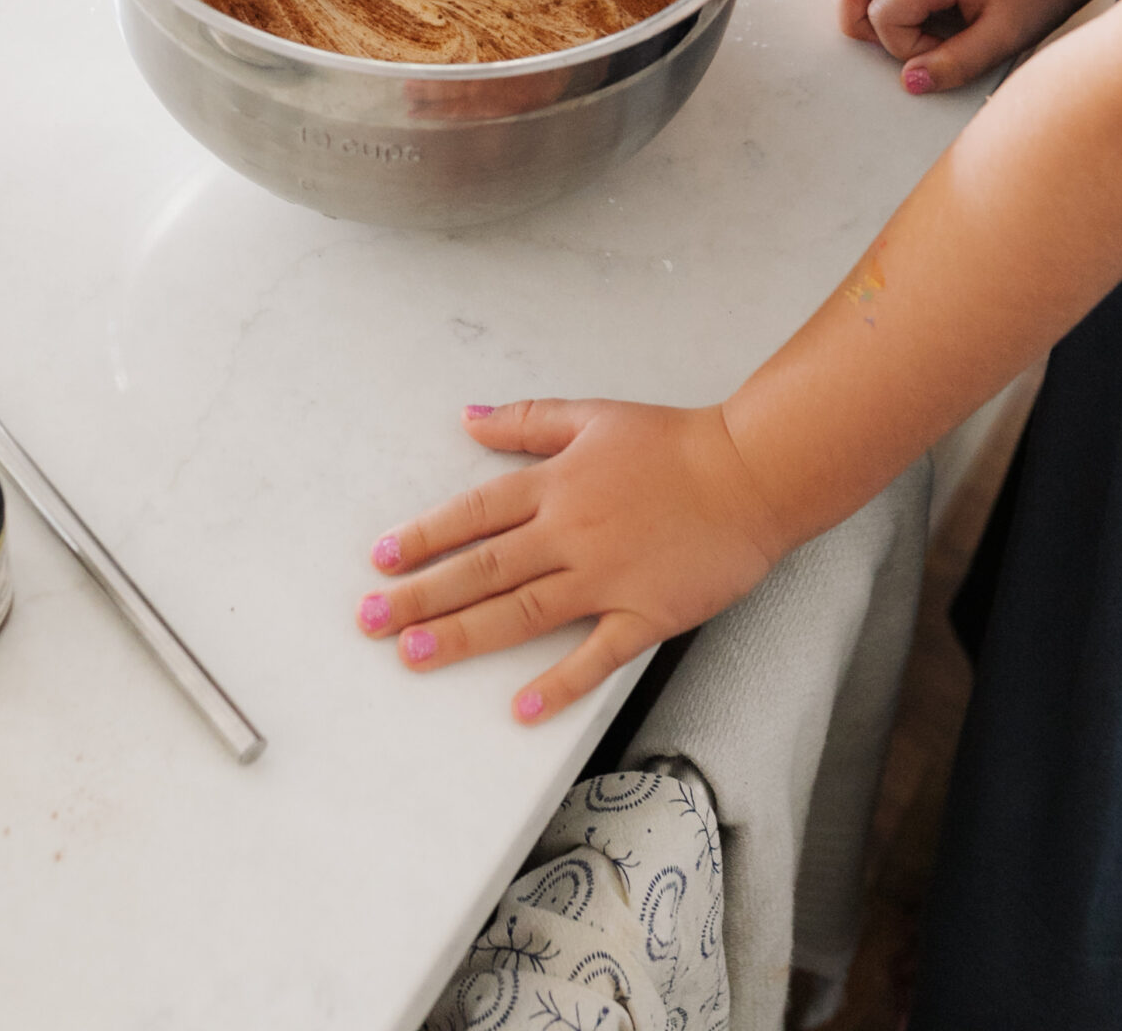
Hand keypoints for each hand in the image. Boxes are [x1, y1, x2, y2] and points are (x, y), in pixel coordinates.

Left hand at [356, 399, 784, 722]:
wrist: (750, 473)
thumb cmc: (674, 442)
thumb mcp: (593, 415)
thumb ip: (526, 420)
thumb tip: (466, 418)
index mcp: (557, 483)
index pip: (475, 513)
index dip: (425, 536)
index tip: (382, 560)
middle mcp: (571, 532)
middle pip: (483, 567)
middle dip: (422, 596)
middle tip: (371, 621)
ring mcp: (607, 578)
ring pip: (522, 611)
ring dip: (464, 635)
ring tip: (415, 655)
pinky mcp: (646, 614)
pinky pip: (596, 655)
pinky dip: (560, 683)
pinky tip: (521, 708)